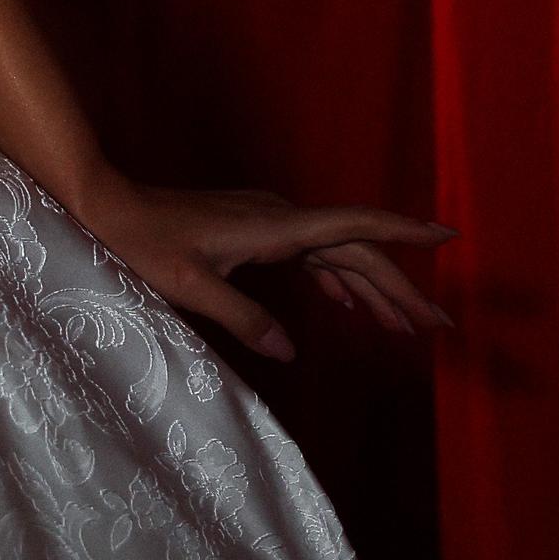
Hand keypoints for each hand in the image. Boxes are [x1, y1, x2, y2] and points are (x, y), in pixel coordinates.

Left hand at [70, 168, 453, 363]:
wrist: (109, 207)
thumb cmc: (144, 244)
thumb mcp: (191, 287)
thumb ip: (243, 317)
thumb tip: (290, 352)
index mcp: (275, 227)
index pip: (354, 226)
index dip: (404, 232)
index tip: (449, 235)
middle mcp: (281, 219)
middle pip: (357, 250)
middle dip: (401, 287)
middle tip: (438, 327)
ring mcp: (270, 223)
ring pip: (337, 254)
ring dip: (372, 288)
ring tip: (405, 326)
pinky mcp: (256, 233)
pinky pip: (311, 256)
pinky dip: (336, 280)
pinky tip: (350, 306)